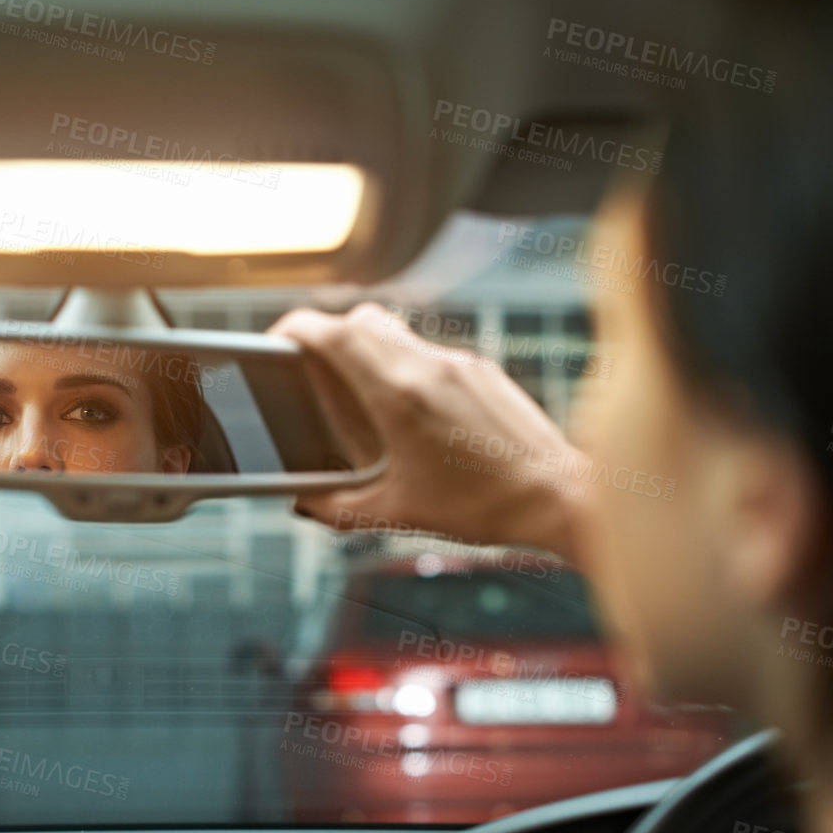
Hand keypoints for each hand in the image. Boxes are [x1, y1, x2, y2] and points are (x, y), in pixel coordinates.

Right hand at [270, 303, 587, 564]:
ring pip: (397, 331)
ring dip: (367, 348)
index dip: (295, 329)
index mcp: (400, 394)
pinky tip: (409, 408)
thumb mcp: (399, 513)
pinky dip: (404, 365)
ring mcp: (460, 363)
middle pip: (360, 319)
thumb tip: (306, 504)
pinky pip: (429, 352)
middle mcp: (429, 366)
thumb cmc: (485, 506)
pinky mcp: (483, 370)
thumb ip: (340, 509)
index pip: (333, 332)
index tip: (276, 341)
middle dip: (327, 335)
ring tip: (357, 391)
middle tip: (310, 367)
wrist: (556, 497)